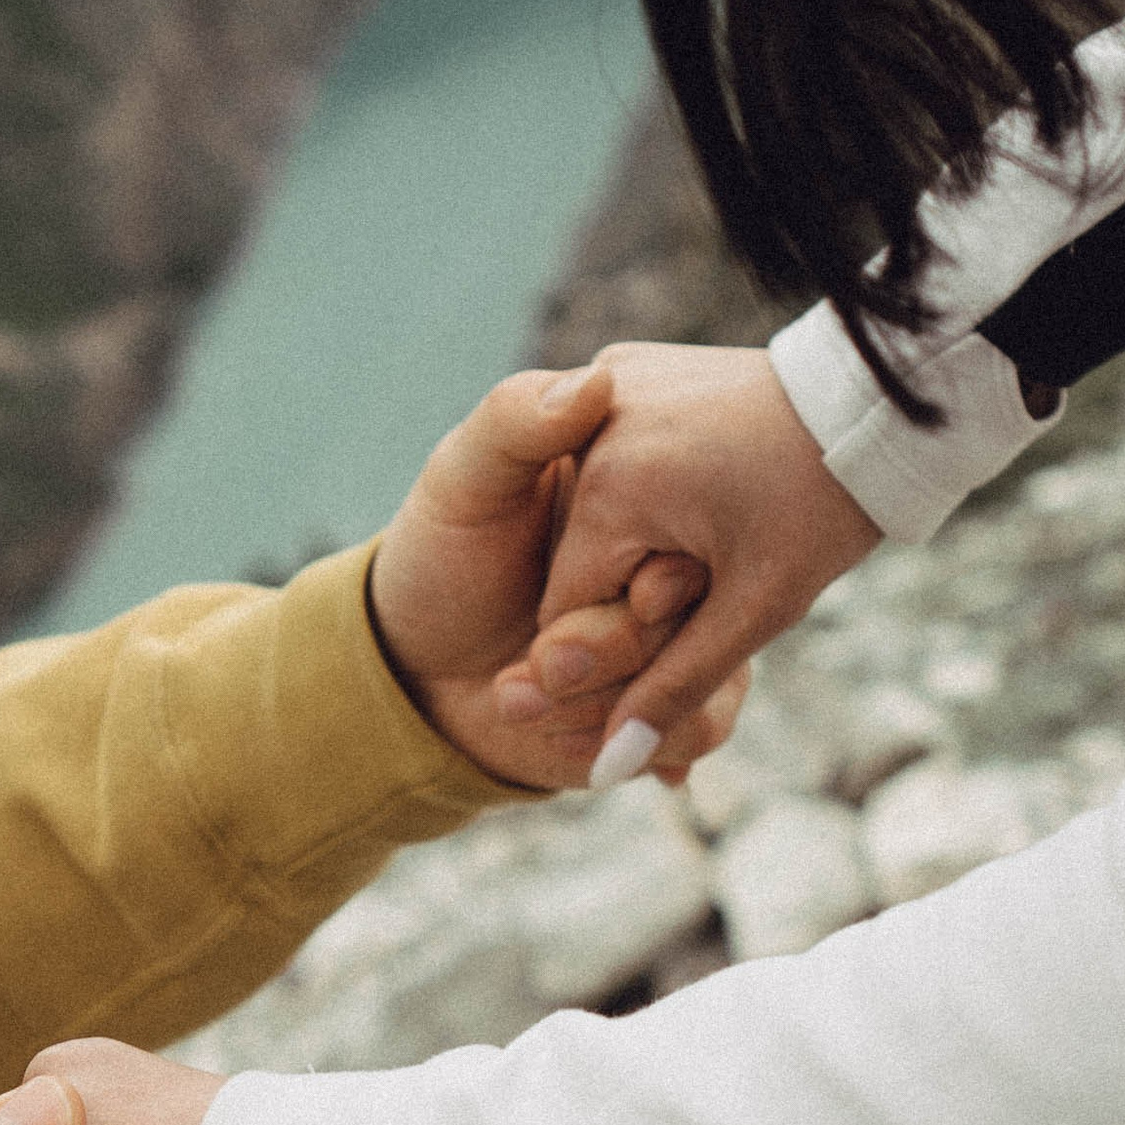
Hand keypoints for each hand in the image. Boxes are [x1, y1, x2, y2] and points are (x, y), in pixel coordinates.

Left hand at [370, 360, 749, 790]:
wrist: (415, 671)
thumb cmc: (439, 558)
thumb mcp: (465, 479)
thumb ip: (515, 422)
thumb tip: (599, 379)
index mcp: (645, 496)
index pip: (701, 537)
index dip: (663, 580)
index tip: (624, 599)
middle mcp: (677, 563)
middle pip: (709, 617)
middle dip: (615, 650)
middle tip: (537, 665)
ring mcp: (682, 638)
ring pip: (705, 684)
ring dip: (605, 704)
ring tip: (519, 697)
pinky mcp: (672, 707)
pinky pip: (697, 736)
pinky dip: (617, 744)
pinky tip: (556, 732)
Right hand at [494, 344, 881, 780]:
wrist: (875, 406)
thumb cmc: (823, 508)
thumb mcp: (754, 610)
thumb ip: (673, 688)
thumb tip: (605, 768)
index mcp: (612, 491)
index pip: (565, 611)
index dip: (614, 647)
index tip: (679, 638)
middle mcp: (592, 427)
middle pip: (574, 555)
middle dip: (628, 588)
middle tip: (710, 580)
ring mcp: (607, 382)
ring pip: (587, 503)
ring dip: (633, 537)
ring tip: (716, 531)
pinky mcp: (627, 364)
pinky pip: (607, 449)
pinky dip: (637, 482)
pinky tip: (700, 489)